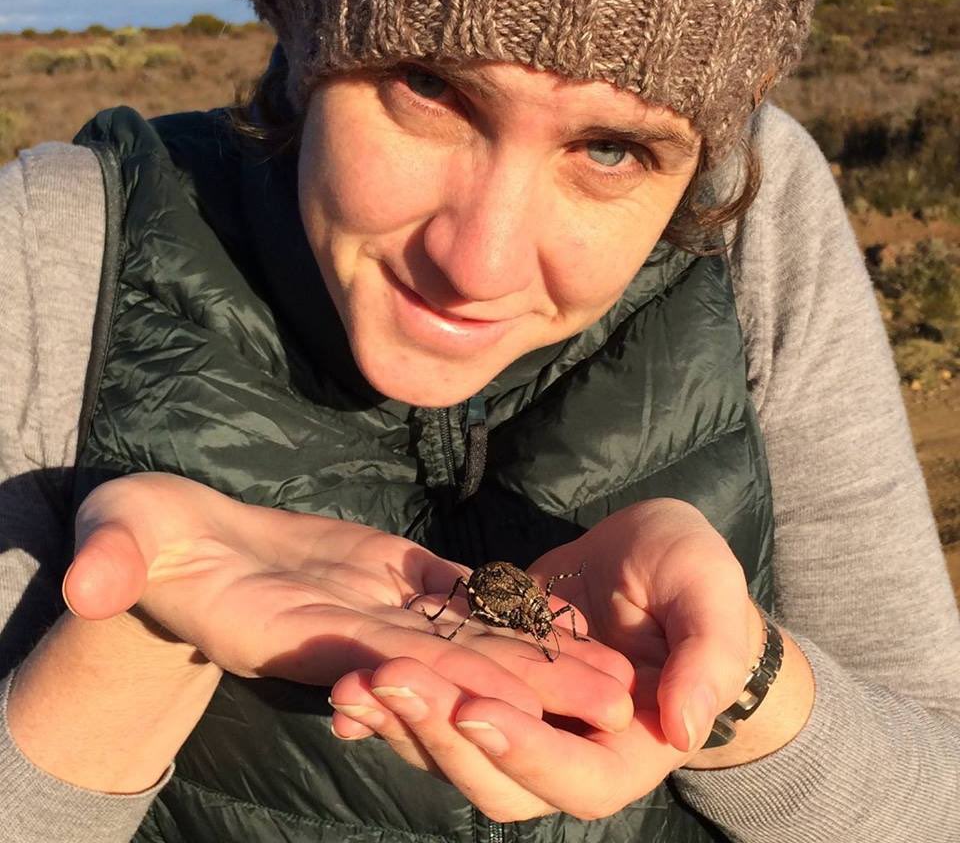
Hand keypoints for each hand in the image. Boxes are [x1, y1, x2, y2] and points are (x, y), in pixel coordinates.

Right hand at [64, 472, 634, 726]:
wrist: (176, 541)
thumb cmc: (135, 539)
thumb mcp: (116, 537)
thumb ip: (110, 558)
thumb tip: (91, 577)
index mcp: (285, 632)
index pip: (366, 663)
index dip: (433, 681)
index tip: (511, 702)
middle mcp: (344, 636)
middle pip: (441, 667)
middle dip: (522, 687)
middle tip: (609, 701)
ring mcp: (374, 609)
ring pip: (465, 638)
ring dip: (536, 654)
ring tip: (612, 667)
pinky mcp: (391, 578)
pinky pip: (458, 596)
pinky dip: (510, 605)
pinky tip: (568, 609)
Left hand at [330, 498, 764, 820]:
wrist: (650, 562)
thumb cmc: (691, 577)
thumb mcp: (708, 595)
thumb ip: (706, 659)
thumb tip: (682, 726)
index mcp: (627, 749)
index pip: (572, 776)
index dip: (524, 749)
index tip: (475, 703)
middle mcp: (565, 753)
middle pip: (494, 777)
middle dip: (438, 733)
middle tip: (388, 679)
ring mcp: (517, 725)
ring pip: (451, 751)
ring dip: (401, 723)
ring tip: (352, 684)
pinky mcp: (482, 689)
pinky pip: (433, 709)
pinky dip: (391, 705)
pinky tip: (346, 686)